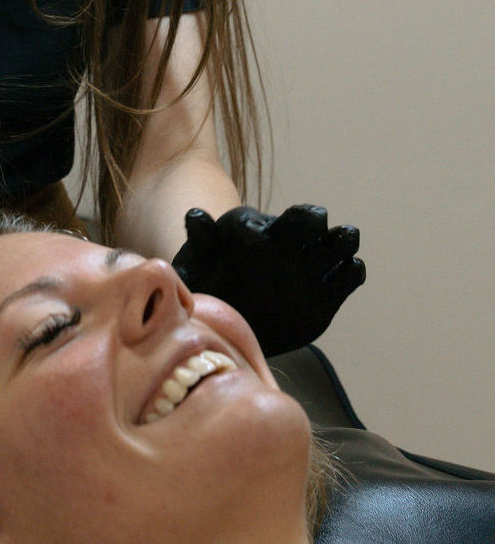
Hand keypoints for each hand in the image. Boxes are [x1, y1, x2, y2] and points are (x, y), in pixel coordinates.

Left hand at [171, 205, 365, 355]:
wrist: (235, 329)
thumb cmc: (207, 294)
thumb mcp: (193, 272)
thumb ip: (198, 244)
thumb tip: (195, 214)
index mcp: (247, 232)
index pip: (250, 222)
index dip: (252, 229)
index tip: (249, 238)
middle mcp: (283, 242)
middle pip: (306, 218)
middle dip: (309, 218)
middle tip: (308, 224)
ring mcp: (309, 265)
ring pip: (336, 240)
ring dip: (340, 239)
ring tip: (340, 243)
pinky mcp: (328, 292)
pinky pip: (348, 275)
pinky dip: (350, 272)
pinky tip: (343, 275)